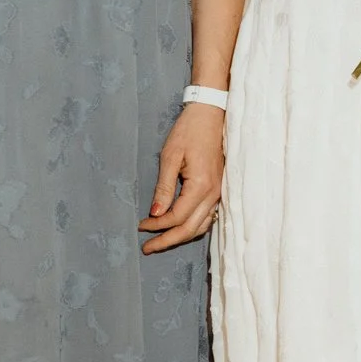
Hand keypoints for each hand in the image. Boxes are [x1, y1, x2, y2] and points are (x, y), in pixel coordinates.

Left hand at [141, 101, 224, 252]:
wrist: (211, 114)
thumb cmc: (188, 131)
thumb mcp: (170, 156)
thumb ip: (164, 187)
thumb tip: (156, 214)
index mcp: (201, 185)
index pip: (176, 217)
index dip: (157, 226)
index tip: (140, 225)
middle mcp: (214, 193)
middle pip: (190, 229)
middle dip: (167, 240)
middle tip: (147, 247)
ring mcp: (219, 192)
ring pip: (201, 226)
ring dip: (180, 236)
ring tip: (160, 241)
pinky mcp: (219, 189)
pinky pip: (207, 217)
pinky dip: (193, 227)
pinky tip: (180, 227)